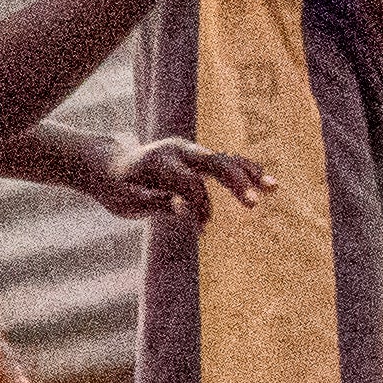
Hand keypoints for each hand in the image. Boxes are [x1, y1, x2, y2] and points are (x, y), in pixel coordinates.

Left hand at [87, 137, 266, 226]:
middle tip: (253, 203)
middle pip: (214, 162)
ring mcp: (190, 151)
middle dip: (235, 182)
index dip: (200, 208)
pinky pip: (226, 161)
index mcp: (160, 162)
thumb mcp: (128, 201)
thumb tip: (184, 208)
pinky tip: (267, 183)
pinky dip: (246, 171)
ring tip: (273, 187)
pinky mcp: (198, 157)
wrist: (109, 165)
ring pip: (225, 158)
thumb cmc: (117, 188)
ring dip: (249, 173)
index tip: (202, 231)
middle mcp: (178, 150)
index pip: (190, 184)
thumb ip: (156, 202)